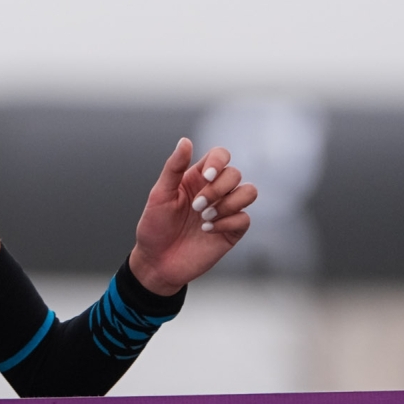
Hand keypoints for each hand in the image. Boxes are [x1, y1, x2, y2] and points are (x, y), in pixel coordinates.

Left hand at [127, 138, 254, 296]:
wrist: (156, 263)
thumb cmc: (154, 227)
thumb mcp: (159, 195)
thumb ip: (174, 168)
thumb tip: (185, 141)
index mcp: (197, 178)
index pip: (220, 155)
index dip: (218, 162)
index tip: (205, 177)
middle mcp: (214, 191)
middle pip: (235, 174)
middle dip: (218, 189)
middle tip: (196, 207)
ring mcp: (225, 211)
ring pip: (249, 192)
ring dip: (228, 203)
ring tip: (204, 218)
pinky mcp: (231, 231)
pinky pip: (244, 218)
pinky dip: (227, 222)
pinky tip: (207, 231)